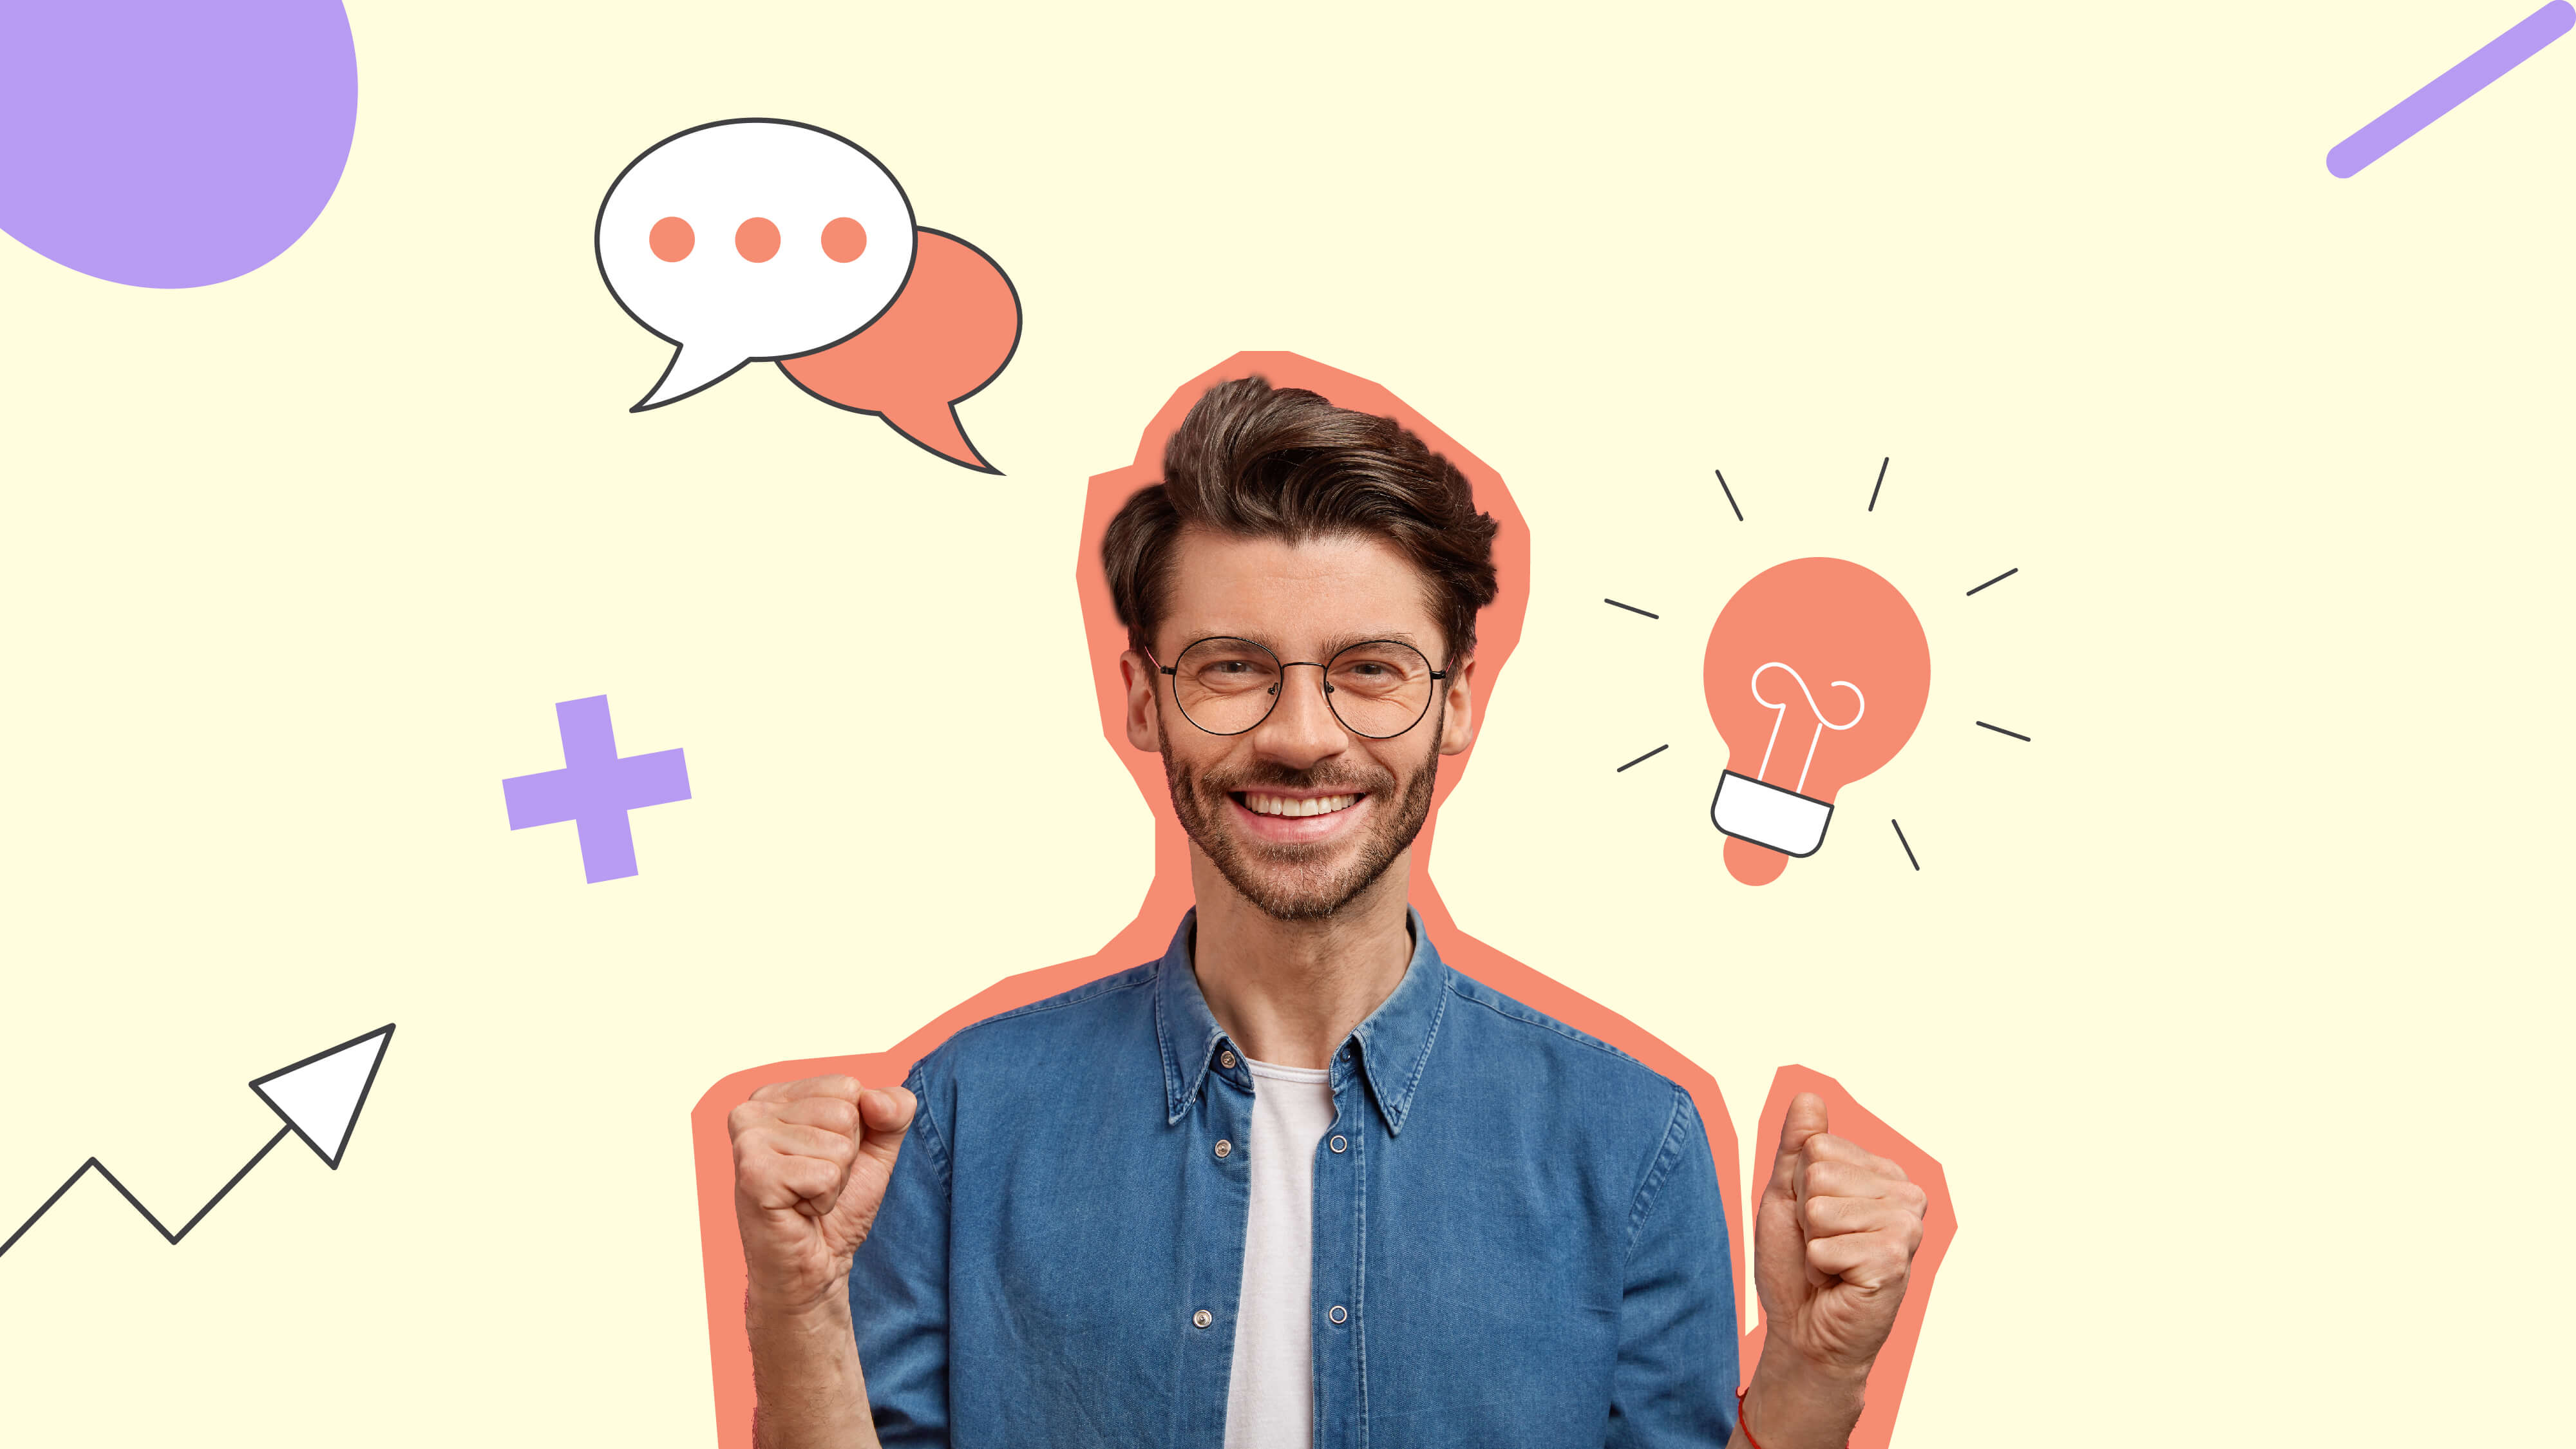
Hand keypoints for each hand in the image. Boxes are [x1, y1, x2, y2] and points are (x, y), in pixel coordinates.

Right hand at [729, 1076, 915, 1318]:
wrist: (814, 1267)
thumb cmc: (837, 1206)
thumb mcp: (877, 1148)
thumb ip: (893, 1110)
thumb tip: (873, 1099)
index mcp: (776, 1095)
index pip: (847, 1086)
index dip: (855, 1129)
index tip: (825, 1158)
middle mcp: (752, 1109)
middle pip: (844, 1113)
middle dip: (845, 1157)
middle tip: (816, 1183)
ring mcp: (748, 1140)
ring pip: (838, 1145)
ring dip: (835, 1181)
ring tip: (806, 1197)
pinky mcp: (753, 1175)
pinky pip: (826, 1174)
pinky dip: (824, 1199)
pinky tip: (799, 1210)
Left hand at [1752, 1092, 1926, 1383]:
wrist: (1806, 1330)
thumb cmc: (1798, 1265)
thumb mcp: (1787, 1196)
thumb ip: (1798, 1146)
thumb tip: (1809, 1097)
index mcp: (1882, 1172)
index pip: (1817, 1145)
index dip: (1799, 1186)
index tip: (1814, 1220)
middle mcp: (1904, 1193)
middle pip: (1819, 1172)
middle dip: (1805, 1214)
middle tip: (1823, 1246)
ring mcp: (1905, 1226)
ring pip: (1821, 1206)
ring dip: (1814, 1243)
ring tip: (1832, 1265)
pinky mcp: (1895, 1259)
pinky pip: (1826, 1244)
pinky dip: (1820, 1267)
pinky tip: (1840, 1282)